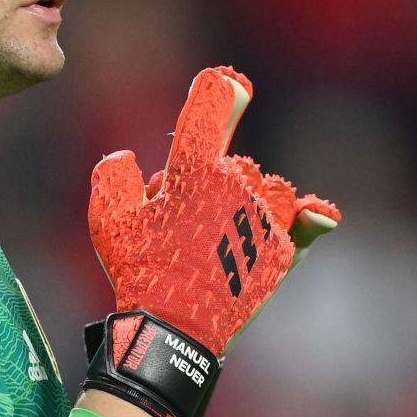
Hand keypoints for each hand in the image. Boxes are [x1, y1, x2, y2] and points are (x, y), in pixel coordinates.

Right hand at [88, 67, 291, 356]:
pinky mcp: (284, 249)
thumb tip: (128, 157)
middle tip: (181, 222)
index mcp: (195, 168)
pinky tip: (309, 218)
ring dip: (246, 200)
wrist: (178, 332)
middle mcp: (237, 184)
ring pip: (263, 188)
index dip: (220, 89)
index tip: (231, 84)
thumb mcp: (107, 220)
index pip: (212, 105)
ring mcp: (264, 217)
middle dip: (210, 181)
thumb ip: (114, 174)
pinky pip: (299, 218)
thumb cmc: (138, 271)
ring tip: (218, 236)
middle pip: (231, 162)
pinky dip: (300, 218)